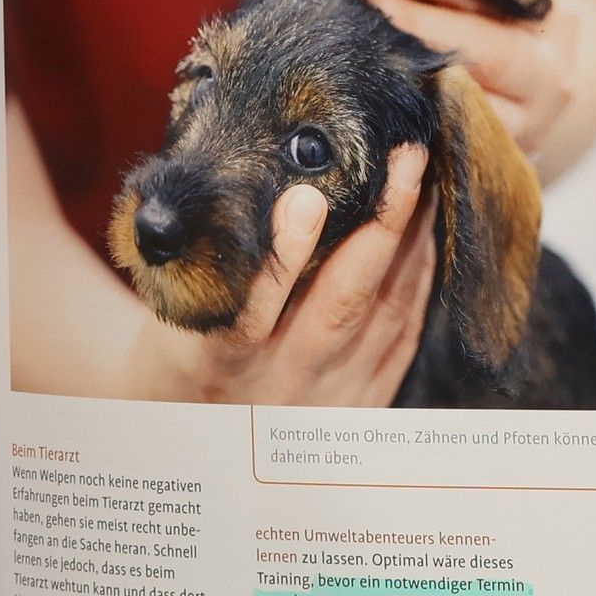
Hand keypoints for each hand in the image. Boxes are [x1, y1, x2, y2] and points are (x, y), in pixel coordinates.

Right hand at [131, 144, 434, 404]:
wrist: (201, 438)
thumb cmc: (180, 357)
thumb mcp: (170, 316)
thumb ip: (200, 260)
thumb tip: (237, 174)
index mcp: (216, 365)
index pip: (248, 315)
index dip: (281, 258)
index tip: (305, 198)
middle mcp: (280, 384)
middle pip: (341, 305)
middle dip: (380, 226)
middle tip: (404, 157)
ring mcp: (331, 397)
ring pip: (385, 314)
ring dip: (410, 241)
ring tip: (422, 174)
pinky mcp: (367, 402)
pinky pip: (405, 333)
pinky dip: (419, 277)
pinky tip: (424, 229)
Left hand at [351, 0, 595, 184]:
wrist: (518, 109)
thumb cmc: (481, 28)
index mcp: (552, 13)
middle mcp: (554, 74)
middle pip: (480, 46)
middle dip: (410, 23)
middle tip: (352, 7)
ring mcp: (531, 128)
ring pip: (465, 100)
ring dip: (405, 75)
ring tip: (353, 50)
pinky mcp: (496, 167)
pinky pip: (450, 143)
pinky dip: (409, 121)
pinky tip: (369, 99)